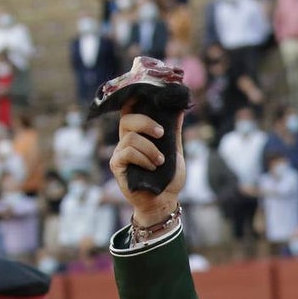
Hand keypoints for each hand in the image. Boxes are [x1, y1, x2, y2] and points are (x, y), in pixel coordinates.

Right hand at [108, 103, 184, 225]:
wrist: (164, 200)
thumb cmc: (168, 177)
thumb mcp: (175, 151)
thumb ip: (174, 131)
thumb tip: (180, 109)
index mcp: (139, 134)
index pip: (131, 111)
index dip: (135, 101)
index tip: (148, 98)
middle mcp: (126, 140)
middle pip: (127, 118)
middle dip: (146, 122)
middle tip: (161, 134)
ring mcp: (120, 153)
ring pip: (130, 138)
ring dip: (150, 149)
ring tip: (160, 162)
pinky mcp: (117, 165)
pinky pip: (127, 153)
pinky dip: (143, 158)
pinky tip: (152, 167)